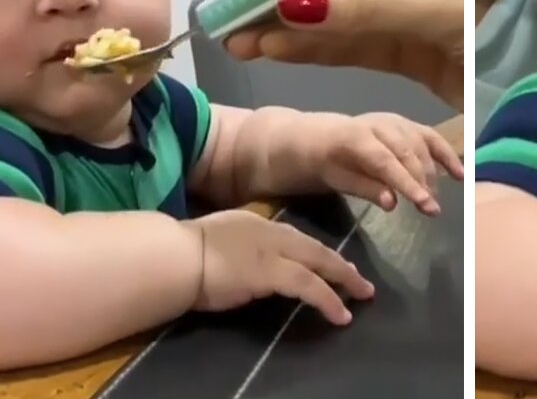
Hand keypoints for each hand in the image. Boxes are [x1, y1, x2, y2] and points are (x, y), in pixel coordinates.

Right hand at [184, 209, 374, 322]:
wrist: (175, 256)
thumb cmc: (183, 252)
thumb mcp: (216, 238)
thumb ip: (235, 246)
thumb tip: (241, 260)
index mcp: (255, 224)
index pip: (295, 238)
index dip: (316, 252)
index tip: (333, 262)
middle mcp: (269, 232)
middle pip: (315, 247)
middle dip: (340, 264)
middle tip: (360, 279)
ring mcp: (272, 251)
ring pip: (319, 264)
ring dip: (343, 281)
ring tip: (361, 295)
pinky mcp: (272, 272)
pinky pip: (309, 286)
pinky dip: (328, 299)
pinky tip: (340, 313)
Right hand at [224, 0, 463, 110]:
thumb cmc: (506, 32)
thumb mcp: (441, 14)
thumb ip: (369, 9)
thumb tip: (294, 2)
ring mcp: (411, 2)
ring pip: (340, 3)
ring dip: (291, 18)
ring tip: (237, 33)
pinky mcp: (407, 45)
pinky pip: (350, 39)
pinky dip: (313, 46)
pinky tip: (271, 49)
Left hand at [302, 112, 464, 214]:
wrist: (322, 136)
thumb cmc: (328, 162)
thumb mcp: (337, 179)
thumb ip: (365, 189)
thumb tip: (393, 204)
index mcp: (357, 136)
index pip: (386, 161)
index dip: (407, 183)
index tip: (425, 205)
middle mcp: (381, 124)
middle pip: (407, 153)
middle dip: (422, 182)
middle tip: (431, 210)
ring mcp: (397, 121)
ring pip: (422, 145)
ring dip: (432, 174)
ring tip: (434, 200)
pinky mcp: (409, 124)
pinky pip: (432, 138)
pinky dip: (447, 155)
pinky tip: (460, 175)